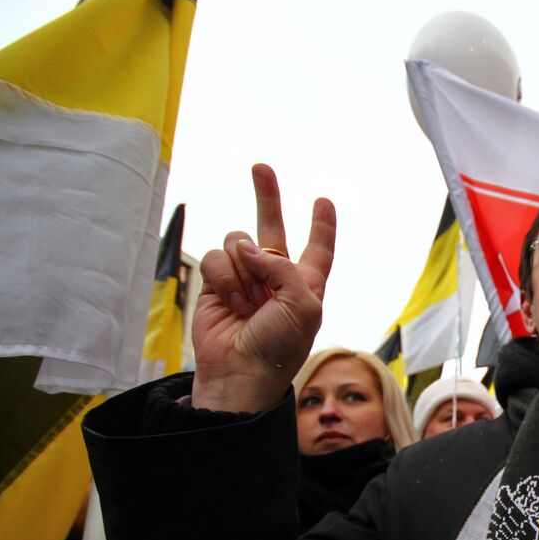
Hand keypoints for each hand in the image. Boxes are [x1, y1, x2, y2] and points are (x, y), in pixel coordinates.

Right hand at [191, 164, 335, 411]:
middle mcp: (275, 277)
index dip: (322, 225)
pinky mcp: (216, 285)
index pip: (318, 248)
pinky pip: (215, 258)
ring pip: (238, 242)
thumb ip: (283, 267)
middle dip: (267, 196)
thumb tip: (245, 247)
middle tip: (261, 167)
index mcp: (306, 284)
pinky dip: (223, 278)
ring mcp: (245, 279)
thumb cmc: (280, 346)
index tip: (323, 201)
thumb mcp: (303, 305)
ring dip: (243, 270)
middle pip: (272, 227)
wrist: (241, 371)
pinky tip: (230, 303)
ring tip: (248, 304)